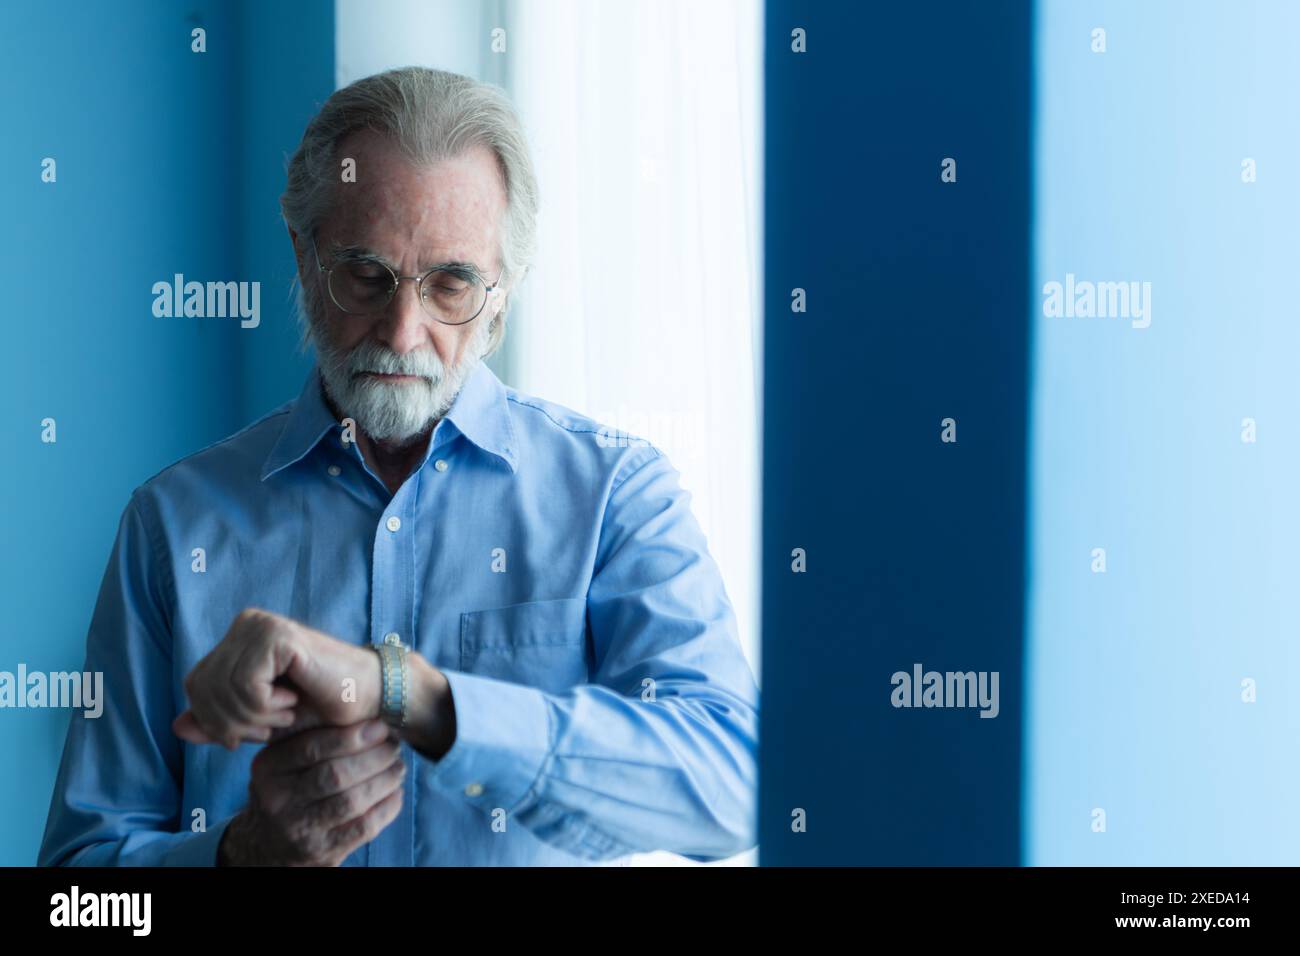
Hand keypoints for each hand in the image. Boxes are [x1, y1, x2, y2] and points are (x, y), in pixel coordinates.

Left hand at [172, 607, 379, 749]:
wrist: (368, 700)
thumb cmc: (319, 709)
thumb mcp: (259, 722)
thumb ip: (218, 723)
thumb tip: (176, 726)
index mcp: (237, 638)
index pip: (194, 686)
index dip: (216, 721)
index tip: (256, 731)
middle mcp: (245, 624)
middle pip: (201, 688)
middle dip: (233, 723)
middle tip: (273, 725)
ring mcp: (261, 626)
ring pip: (222, 689)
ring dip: (255, 717)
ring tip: (285, 712)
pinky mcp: (277, 636)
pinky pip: (246, 684)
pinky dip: (266, 706)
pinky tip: (292, 700)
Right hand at [217, 719, 404, 865]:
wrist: (268, 843)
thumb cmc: (290, 789)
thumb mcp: (285, 761)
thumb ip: (314, 736)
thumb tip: (368, 714)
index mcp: (268, 768)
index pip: (312, 748)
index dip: (352, 736)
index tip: (381, 726)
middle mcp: (277, 800)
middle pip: (335, 774)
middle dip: (374, 757)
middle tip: (395, 746)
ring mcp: (297, 830)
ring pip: (351, 801)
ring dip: (384, 780)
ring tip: (398, 767)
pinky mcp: (320, 852)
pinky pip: (362, 827)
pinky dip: (386, 808)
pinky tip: (395, 793)